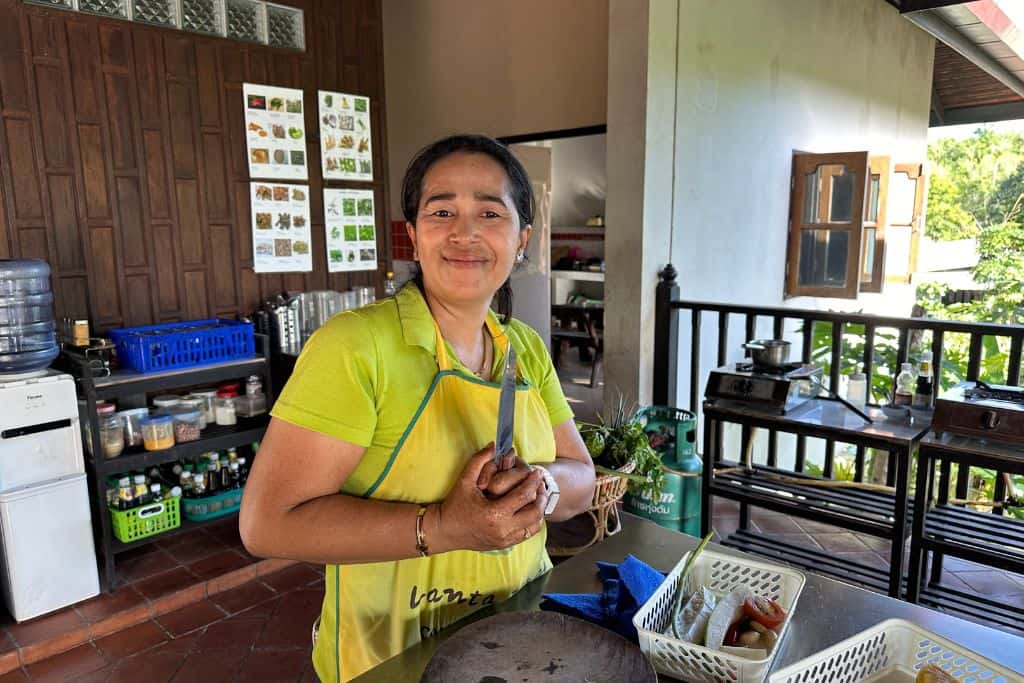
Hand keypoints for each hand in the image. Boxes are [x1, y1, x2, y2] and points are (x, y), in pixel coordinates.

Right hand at [431, 443, 547, 552]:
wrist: (444, 531)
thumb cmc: (454, 505)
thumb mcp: (464, 480)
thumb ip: (479, 460)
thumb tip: (494, 445)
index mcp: (493, 514)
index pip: (523, 496)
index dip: (533, 482)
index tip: (537, 472)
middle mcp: (502, 530)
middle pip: (535, 513)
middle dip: (542, 497)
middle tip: (541, 484)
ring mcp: (505, 540)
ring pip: (534, 526)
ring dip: (539, 510)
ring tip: (537, 496)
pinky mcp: (505, 544)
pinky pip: (527, 533)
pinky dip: (532, 521)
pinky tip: (528, 509)